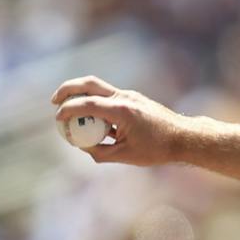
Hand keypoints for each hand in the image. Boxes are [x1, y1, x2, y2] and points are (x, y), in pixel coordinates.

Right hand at [51, 77, 188, 165]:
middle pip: (89, 83)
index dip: (68, 110)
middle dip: (67, 89)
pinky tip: (92, 120)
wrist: (184, 137)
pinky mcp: (133, 98)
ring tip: (69, 111)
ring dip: (80, 94)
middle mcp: (125, 97)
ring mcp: (129, 95)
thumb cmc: (158, 149)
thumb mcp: (126, 156)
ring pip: (98, 86)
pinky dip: (95, 102)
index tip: (58, 119)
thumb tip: (82, 146)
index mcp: (122, 110)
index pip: (88, 103)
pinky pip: (108, 96)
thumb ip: (100, 152)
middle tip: (54, 102)